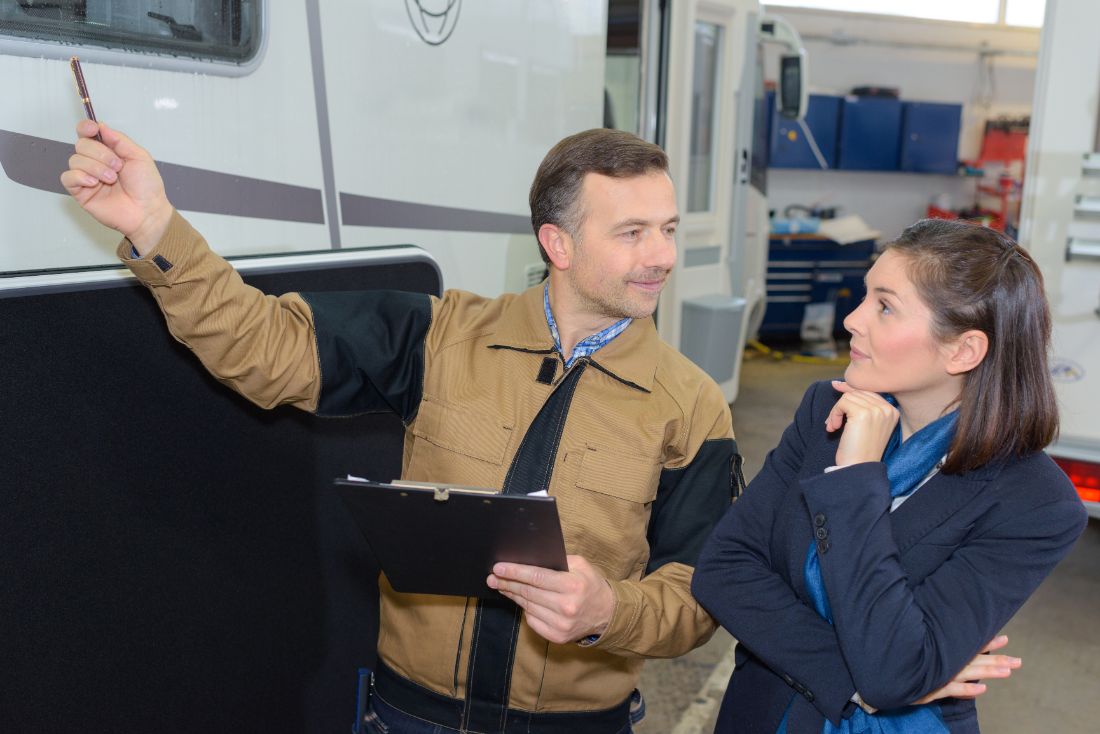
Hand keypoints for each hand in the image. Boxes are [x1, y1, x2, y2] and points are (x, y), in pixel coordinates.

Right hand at [60, 120, 172, 253]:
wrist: (147, 211)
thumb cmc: (147, 187)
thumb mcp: (139, 156)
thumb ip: (119, 140)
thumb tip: (101, 126)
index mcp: (108, 151)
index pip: (87, 133)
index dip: (86, 128)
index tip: (92, 129)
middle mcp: (95, 162)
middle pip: (81, 145)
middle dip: (100, 153)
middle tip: (117, 167)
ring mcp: (87, 177)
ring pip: (75, 160)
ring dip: (95, 167)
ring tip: (112, 179)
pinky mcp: (80, 192)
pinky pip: (68, 177)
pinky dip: (80, 177)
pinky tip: (94, 183)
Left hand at [487, 555, 614, 644]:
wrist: (607, 614)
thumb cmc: (590, 585)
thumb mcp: (581, 565)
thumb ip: (558, 561)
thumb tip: (529, 560)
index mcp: (573, 586)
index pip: (536, 578)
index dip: (515, 572)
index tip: (498, 568)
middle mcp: (566, 607)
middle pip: (528, 592)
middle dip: (507, 583)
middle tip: (492, 577)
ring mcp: (561, 625)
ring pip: (528, 606)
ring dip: (512, 595)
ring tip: (501, 586)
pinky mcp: (557, 637)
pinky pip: (532, 620)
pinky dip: (525, 609)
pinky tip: (519, 600)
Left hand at [826, 380, 899, 466]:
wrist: (857, 468)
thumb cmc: (859, 450)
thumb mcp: (862, 424)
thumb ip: (858, 403)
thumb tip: (838, 383)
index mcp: (892, 411)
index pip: (869, 391)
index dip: (851, 390)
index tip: (836, 386)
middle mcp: (888, 409)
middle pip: (858, 392)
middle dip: (842, 405)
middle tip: (834, 423)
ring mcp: (877, 411)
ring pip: (848, 396)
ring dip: (836, 412)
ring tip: (835, 427)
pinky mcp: (863, 414)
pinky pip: (842, 402)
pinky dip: (834, 414)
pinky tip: (834, 428)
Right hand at [912, 635, 1020, 704]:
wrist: (887, 673)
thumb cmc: (905, 658)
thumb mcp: (921, 646)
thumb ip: (937, 641)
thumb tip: (956, 633)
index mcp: (944, 650)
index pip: (969, 645)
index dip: (987, 642)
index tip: (1004, 638)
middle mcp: (944, 661)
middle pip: (975, 660)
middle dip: (997, 660)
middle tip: (1017, 661)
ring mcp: (939, 675)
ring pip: (968, 672)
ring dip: (988, 671)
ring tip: (1007, 671)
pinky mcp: (931, 689)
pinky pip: (951, 689)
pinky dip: (967, 690)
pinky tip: (982, 690)